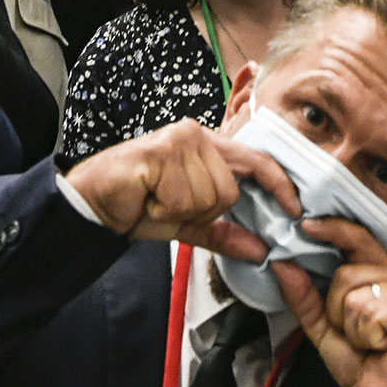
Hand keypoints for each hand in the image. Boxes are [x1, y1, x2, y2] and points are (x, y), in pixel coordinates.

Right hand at [61, 119, 299, 260]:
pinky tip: (145, 198)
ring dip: (179, 211)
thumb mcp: (188, 222)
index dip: (278, 184)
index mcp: (207, 145)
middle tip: (167, 205)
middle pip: (228, 192)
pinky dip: (163, 210)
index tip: (294, 208)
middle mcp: (196, 135)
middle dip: (200, 211)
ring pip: (207, 198)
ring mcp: (178, 141)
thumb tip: (260, 250)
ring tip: (154, 200)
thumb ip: (223, 233)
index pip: (257, 161)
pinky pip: (182, 199)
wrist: (92, 202)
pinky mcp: (160, 152)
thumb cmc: (138, 204)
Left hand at [275, 218, 386, 386]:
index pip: (356, 238)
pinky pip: (371, 312)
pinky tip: (386, 345)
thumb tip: (281, 265)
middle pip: (345, 273)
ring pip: (355, 294)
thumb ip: (304, 296)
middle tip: (359, 335)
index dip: (331, 229)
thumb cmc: (364, 364)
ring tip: (374, 342)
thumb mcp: (324, 328)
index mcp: (381, 274)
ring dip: (354, 327)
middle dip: (338, 311)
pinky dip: (368, 336)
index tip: (305, 225)